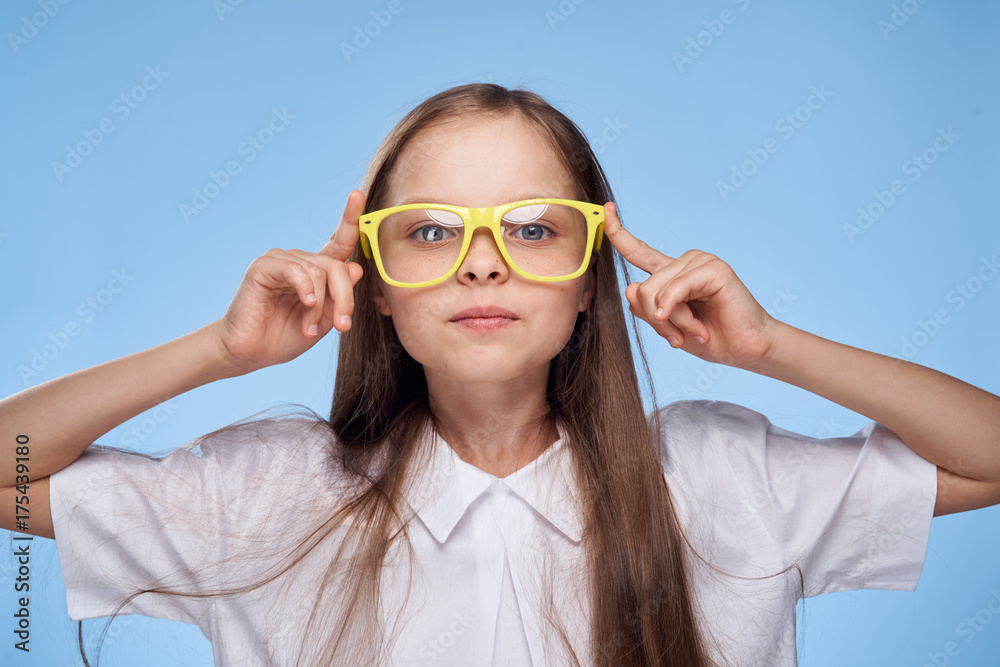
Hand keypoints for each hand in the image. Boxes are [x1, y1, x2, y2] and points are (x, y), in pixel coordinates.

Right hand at [212, 190, 365, 372]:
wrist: (250, 352)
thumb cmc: (285, 336)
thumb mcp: (323, 321)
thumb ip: (339, 296)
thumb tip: (356, 267)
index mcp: (316, 271)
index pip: (338, 242)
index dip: (350, 219)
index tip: (358, 195)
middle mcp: (300, 261)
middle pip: (336, 266)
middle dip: (345, 298)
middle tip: (342, 326)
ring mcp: (281, 260)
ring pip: (319, 272)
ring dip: (320, 305)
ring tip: (309, 328)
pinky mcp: (264, 266)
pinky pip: (296, 271)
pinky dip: (306, 289)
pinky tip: (306, 304)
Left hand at [602, 202, 777, 367]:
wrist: (745, 349)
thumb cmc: (709, 337)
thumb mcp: (667, 327)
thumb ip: (646, 309)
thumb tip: (630, 287)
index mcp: (670, 273)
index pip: (638, 250)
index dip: (619, 232)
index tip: (607, 208)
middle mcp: (684, 262)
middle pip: (642, 289)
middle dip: (656, 321)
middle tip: (679, 338)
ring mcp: (700, 261)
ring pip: (656, 292)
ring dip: (673, 322)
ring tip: (695, 332)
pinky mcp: (714, 269)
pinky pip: (677, 289)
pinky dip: (677, 311)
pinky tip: (692, 328)